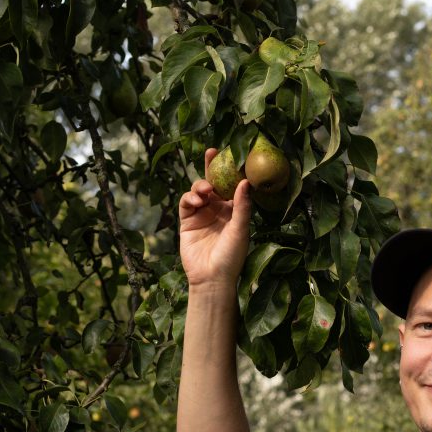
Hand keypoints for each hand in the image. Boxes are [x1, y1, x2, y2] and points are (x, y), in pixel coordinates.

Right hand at [178, 148, 250, 287]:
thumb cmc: (231, 256)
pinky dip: (189, 198)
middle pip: (213, 183)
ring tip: (206, 191)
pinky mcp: (187, 221)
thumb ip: (242, 206)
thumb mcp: (241, 230)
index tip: (231, 153)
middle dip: (211, 167)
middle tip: (211, 153)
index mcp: (233, 211)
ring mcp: (201, 215)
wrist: (212, 278)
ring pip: (198, 191)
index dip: (229, 170)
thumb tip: (245, 181)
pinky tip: (197, 201)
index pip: (231, 185)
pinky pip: (186, 203)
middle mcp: (217, 210)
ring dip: (200, 186)